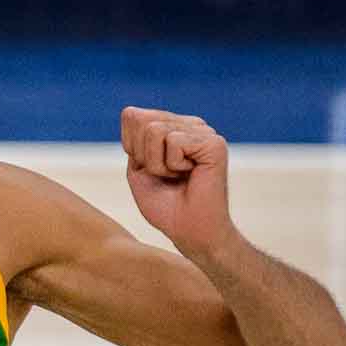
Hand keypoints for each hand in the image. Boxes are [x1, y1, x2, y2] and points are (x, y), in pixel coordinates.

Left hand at [121, 106, 235, 257]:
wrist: (191, 233)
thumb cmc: (165, 206)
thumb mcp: (137, 168)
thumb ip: (133, 137)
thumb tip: (134, 113)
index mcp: (172, 126)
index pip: (131, 115)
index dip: (131, 147)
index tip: (149, 169)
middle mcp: (189, 124)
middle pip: (140, 120)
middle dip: (143, 155)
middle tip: (165, 176)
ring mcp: (203, 131)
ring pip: (154, 130)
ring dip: (157, 163)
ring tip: (178, 176)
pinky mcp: (214, 143)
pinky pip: (174, 142)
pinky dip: (173, 165)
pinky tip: (191, 175)